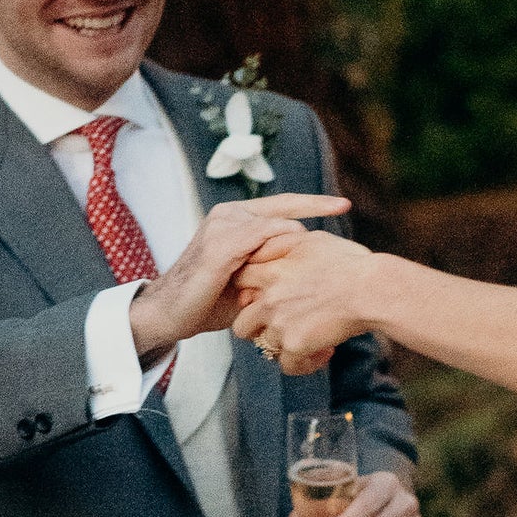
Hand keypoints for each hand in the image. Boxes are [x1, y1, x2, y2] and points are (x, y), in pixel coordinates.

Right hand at [129, 195, 348, 361]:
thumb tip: (314, 271)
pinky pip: (259, 236)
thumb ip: (275, 266)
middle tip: (343, 206)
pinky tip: (299, 244)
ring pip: (274, 222)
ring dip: (299, 236)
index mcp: (236, 220)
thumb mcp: (251, 279)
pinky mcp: (219, 245)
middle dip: (314, 206)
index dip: (312, 203)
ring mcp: (222, 226)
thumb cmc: (210, 299)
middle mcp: (228, 215)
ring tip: (323, 248)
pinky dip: (280, 240)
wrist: (172, 313)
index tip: (342, 203)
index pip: (280, 206)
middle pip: (282, 207)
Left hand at [231, 225, 375, 374]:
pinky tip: (324, 352)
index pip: (240, 282)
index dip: (250, 291)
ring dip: (283, 345)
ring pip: (263, 346)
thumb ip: (282, 243)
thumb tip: (266, 246)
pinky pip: (288, 365)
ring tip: (309, 339)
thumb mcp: (311, 240)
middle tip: (281, 326)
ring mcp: (279, 324)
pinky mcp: (295, 345)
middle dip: (258, 327)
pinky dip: (304, 363)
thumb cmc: (349, 262)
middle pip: (242, 323)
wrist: (371, 288)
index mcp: (271, 271)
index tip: (266, 296)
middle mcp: (269, 299)